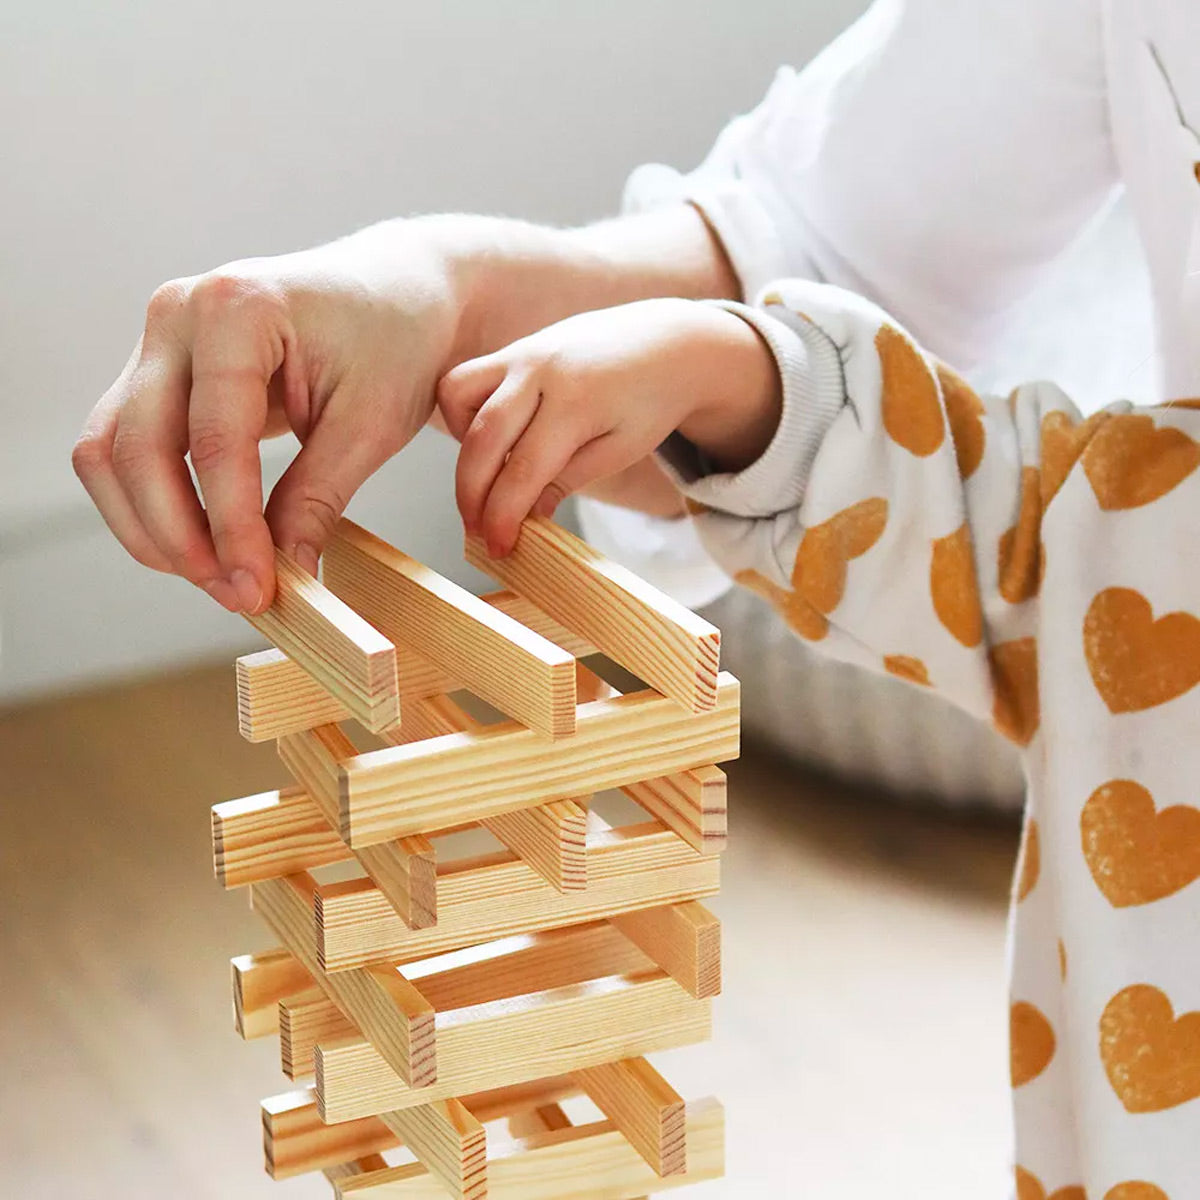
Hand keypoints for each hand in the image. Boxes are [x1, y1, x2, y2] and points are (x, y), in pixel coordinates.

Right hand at [71, 221, 462, 612]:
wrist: (395, 292)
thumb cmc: (394, 340)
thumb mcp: (371, 424)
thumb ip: (317, 498)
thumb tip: (280, 574)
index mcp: (238, 308)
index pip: (214, 440)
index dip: (230, 527)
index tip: (257, 588)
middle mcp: (178, 313)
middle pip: (135, 447)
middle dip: (178, 536)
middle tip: (233, 593)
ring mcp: (159, 340)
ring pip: (110, 452)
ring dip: (151, 527)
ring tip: (216, 578)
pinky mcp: (159, 371)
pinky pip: (127, 446)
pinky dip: (152, 503)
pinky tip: (202, 545)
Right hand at [436, 298, 780, 555]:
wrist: (667, 342)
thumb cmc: (649, 401)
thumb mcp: (621, 449)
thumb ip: (569, 478)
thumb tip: (526, 515)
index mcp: (578, 401)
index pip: (525, 468)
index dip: (504, 514)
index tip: (498, 547)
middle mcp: (541, 369)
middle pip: (482, 438)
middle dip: (471, 493)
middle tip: (478, 531)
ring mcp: (522, 351)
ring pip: (457, 394)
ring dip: (461, 443)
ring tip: (488, 474)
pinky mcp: (514, 347)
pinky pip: (467, 379)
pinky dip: (466, 413)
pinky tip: (496, 440)